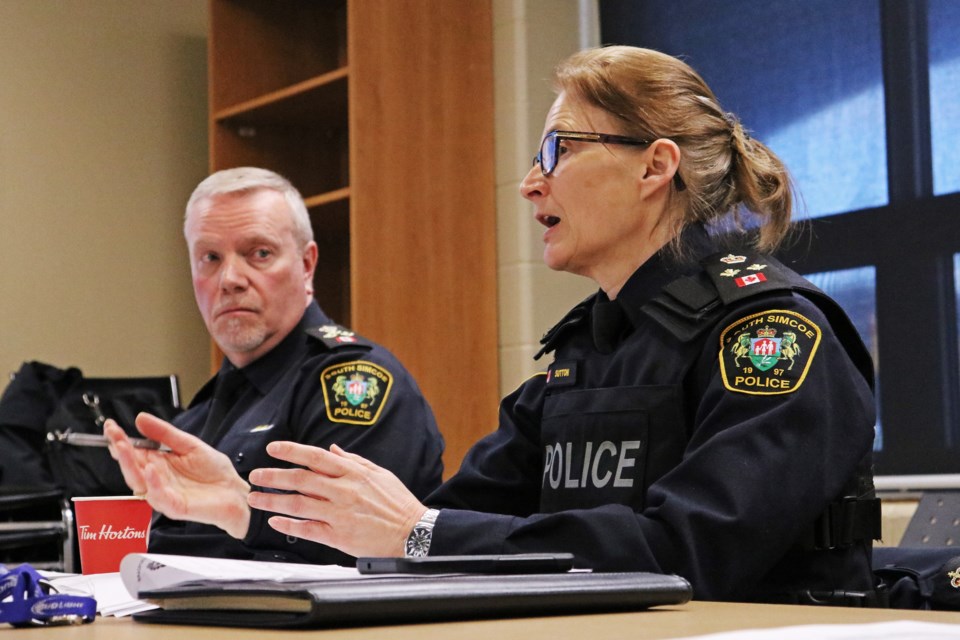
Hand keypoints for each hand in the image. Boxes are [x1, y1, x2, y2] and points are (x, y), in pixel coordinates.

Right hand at [103, 413, 251, 538]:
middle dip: (120, 451)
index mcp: (158, 464)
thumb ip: (165, 433)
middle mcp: (156, 480)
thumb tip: (140, 418)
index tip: (110, 426)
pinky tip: (151, 469)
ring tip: (124, 448)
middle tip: (114, 436)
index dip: (120, 440)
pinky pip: (160, 497)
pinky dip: (153, 483)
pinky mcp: (176, 506)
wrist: (236, 490)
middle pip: (131, 467)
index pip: (133, 452)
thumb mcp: (189, 444)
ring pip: (140, 483)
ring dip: (130, 466)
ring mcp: (164, 494)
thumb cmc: (214, 471)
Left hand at [248, 443, 426, 557]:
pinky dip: (289, 525)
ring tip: (255, 498)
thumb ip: (353, 461)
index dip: (291, 451)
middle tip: (255, 475)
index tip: (272, 449)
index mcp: (353, 473)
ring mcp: (339, 514)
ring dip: (273, 500)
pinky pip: (308, 529)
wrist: (412, 532)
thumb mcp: (379, 474)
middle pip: (301, 480)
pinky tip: (275, 522)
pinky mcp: (339, 536)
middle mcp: (343, 491)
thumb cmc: (397, 503)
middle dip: (273, 476)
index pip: (315, 457)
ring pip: (298, 504)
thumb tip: (332, 449)